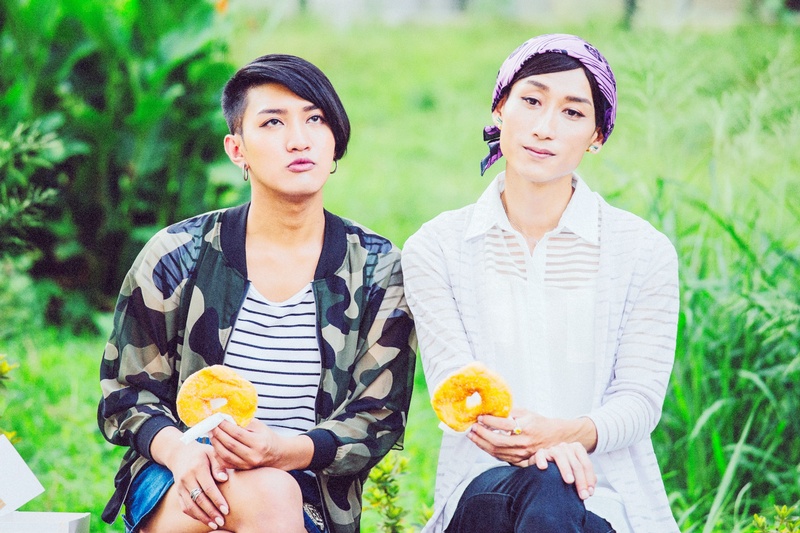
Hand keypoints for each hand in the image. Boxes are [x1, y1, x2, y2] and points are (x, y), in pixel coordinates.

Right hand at [164, 439, 229, 528]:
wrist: (180, 453)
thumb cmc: (202, 453)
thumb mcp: (212, 453)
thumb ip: (219, 465)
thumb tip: (224, 479)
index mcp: (197, 467)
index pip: (208, 487)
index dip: (217, 500)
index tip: (226, 510)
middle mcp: (187, 478)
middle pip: (199, 499)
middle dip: (211, 512)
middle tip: (222, 521)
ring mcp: (181, 486)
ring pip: (190, 506)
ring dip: (202, 517)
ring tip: (215, 524)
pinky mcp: (178, 492)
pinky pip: (184, 507)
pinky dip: (194, 515)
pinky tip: (205, 520)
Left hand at [210, 419, 278, 469]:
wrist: (277, 454)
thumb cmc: (266, 436)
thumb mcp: (259, 426)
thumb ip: (243, 422)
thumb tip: (225, 417)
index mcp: (259, 442)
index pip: (237, 433)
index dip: (225, 426)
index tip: (217, 419)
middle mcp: (253, 455)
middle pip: (230, 444)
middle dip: (218, 433)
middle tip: (211, 426)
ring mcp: (248, 464)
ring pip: (225, 455)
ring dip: (215, 444)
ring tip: (211, 434)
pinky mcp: (243, 469)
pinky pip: (226, 463)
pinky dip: (218, 454)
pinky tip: (215, 446)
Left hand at [467, 409, 597, 499]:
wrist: (555, 437)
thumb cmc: (540, 423)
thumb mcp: (526, 412)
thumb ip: (510, 411)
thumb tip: (491, 408)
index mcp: (525, 427)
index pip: (503, 424)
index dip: (489, 420)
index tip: (479, 416)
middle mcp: (523, 442)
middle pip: (497, 440)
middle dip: (481, 434)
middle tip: (472, 427)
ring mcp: (522, 453)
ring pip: (497, 451)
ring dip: (482, 444)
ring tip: (473, 436)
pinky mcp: (520, 460)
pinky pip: (501, 457)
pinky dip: (489, 451)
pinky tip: (482, 444)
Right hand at [530, 443, 596, 499]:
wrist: (545, 469)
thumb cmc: (562, 472)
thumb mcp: (576, 474)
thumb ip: (585, 479)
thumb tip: (590, 490)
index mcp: (576, 449)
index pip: (586, 464)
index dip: (589, 479)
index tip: (589, 493)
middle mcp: (565, 447)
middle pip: (575, 463)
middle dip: (581, 480)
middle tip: (582, 495)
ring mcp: (551, 449)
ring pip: (560, 455)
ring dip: (565, 469)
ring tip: (569, 481)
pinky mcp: (539, 453)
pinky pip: (540, 454)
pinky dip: (542, 460)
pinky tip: (544, 467)